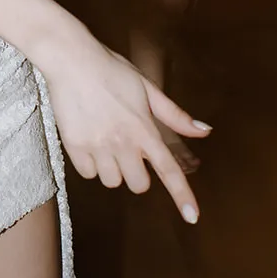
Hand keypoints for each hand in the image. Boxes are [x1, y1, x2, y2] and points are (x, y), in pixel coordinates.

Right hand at [41, 30, 204, 222]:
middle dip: (137, 173)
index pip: (169, 170)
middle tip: (129, 150)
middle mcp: (123, 142)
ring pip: (112, 182)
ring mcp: (98, 146)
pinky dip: (91, 165)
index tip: (193, 218)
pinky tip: (89, 141)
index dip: (183, 196)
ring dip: (112, 169)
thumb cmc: (111, 70)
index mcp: (144, 129)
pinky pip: (88, 174)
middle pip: (138, 185)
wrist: (71, 59)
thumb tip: (205, 131)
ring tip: (106, 142)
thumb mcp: (147, 88)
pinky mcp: (75, 146)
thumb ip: (174, 115)